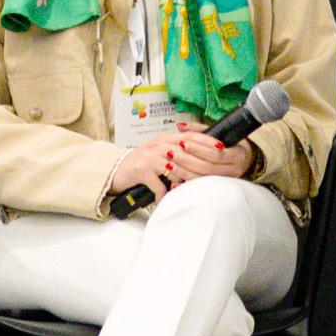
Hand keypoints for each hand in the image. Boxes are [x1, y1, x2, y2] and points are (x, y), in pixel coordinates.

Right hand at [103, 127, 251, 202]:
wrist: (114, 172)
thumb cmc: (140, 165)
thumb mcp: (159, 154)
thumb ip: (176, 152)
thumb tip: (200, 157)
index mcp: (164, 139)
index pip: (189, 136)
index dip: (206, 141)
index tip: (221, 147)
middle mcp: (157, 145)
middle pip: (185, 153)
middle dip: (201, 164)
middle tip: (214, 173)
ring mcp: (149, 157)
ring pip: (175, 168)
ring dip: (184, 180)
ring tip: (192, 189)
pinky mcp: (141, 171)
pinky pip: (158, 184)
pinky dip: (163, 194)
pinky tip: (164, 199)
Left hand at [164, 125, 256, 183]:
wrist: (246, 161)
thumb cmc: (232, 145)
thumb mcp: (221, 134)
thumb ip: (200, 130)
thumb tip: (180, 126)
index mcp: (237, 155)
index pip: (216, 154)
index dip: (198, 149)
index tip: (182, 142)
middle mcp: (233, 170)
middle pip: (208, 167)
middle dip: (188, 160)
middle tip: (172, 153)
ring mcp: (226, 181)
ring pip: (203, 178)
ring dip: (184, 171)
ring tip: (169, 164)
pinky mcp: (218, 187)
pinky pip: (200, 185)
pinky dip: (186, 181)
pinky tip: (175, 179)